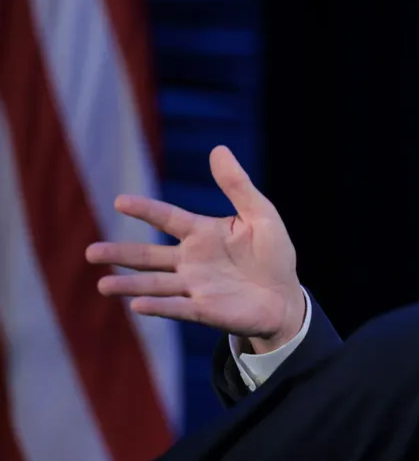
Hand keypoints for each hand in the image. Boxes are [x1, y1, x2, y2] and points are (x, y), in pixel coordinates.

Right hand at [86, 146, 304, 352]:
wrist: (286, 298)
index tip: (120, 201)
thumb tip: (218, 149)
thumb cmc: (273, 254)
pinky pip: (179, 308)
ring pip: (156, 285)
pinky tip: (138, 306)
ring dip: (130, 285)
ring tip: (102, 285)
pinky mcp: (206, 310)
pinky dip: (160, 307)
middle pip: (150, 257)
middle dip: (121, 255)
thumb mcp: (262, 215)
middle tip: (91, 253)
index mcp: (202, 234)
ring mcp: (196, 286)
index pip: (168, 218)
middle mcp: (192, 260)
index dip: (146, 210)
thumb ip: (238, 186)